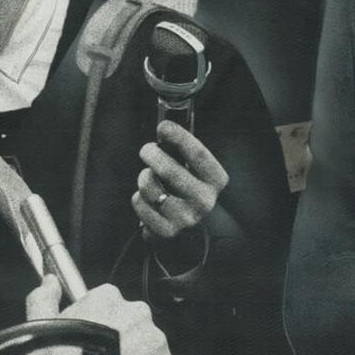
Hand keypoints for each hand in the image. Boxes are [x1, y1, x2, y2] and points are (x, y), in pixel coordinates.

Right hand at [25, 275, 176, 354]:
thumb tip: (49, 281)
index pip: (107, 301)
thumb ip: (44, 297)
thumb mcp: (40, 328)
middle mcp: (136, 311)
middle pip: (129, 321)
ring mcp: (155, 337)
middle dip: (118, 338)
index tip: (87, 338)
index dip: (95, 321)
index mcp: (108, 297)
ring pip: (146, 343)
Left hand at [132, 120, 228, 239]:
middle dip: (151, 154)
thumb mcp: (194, 167)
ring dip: (143, 177)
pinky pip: (140, 204)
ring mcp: (186, 218)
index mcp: (216, 180)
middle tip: (147, 149)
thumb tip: (165, 123)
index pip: (198, 154)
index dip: (179, 137)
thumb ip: (183, 148)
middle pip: (169, 170)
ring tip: (148, 177)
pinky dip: (138, 198)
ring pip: (150, 187)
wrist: (188, 223)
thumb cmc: (187, 185)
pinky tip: (147, 198)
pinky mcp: (167, 231)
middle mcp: (205, 201)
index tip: (163, 127)